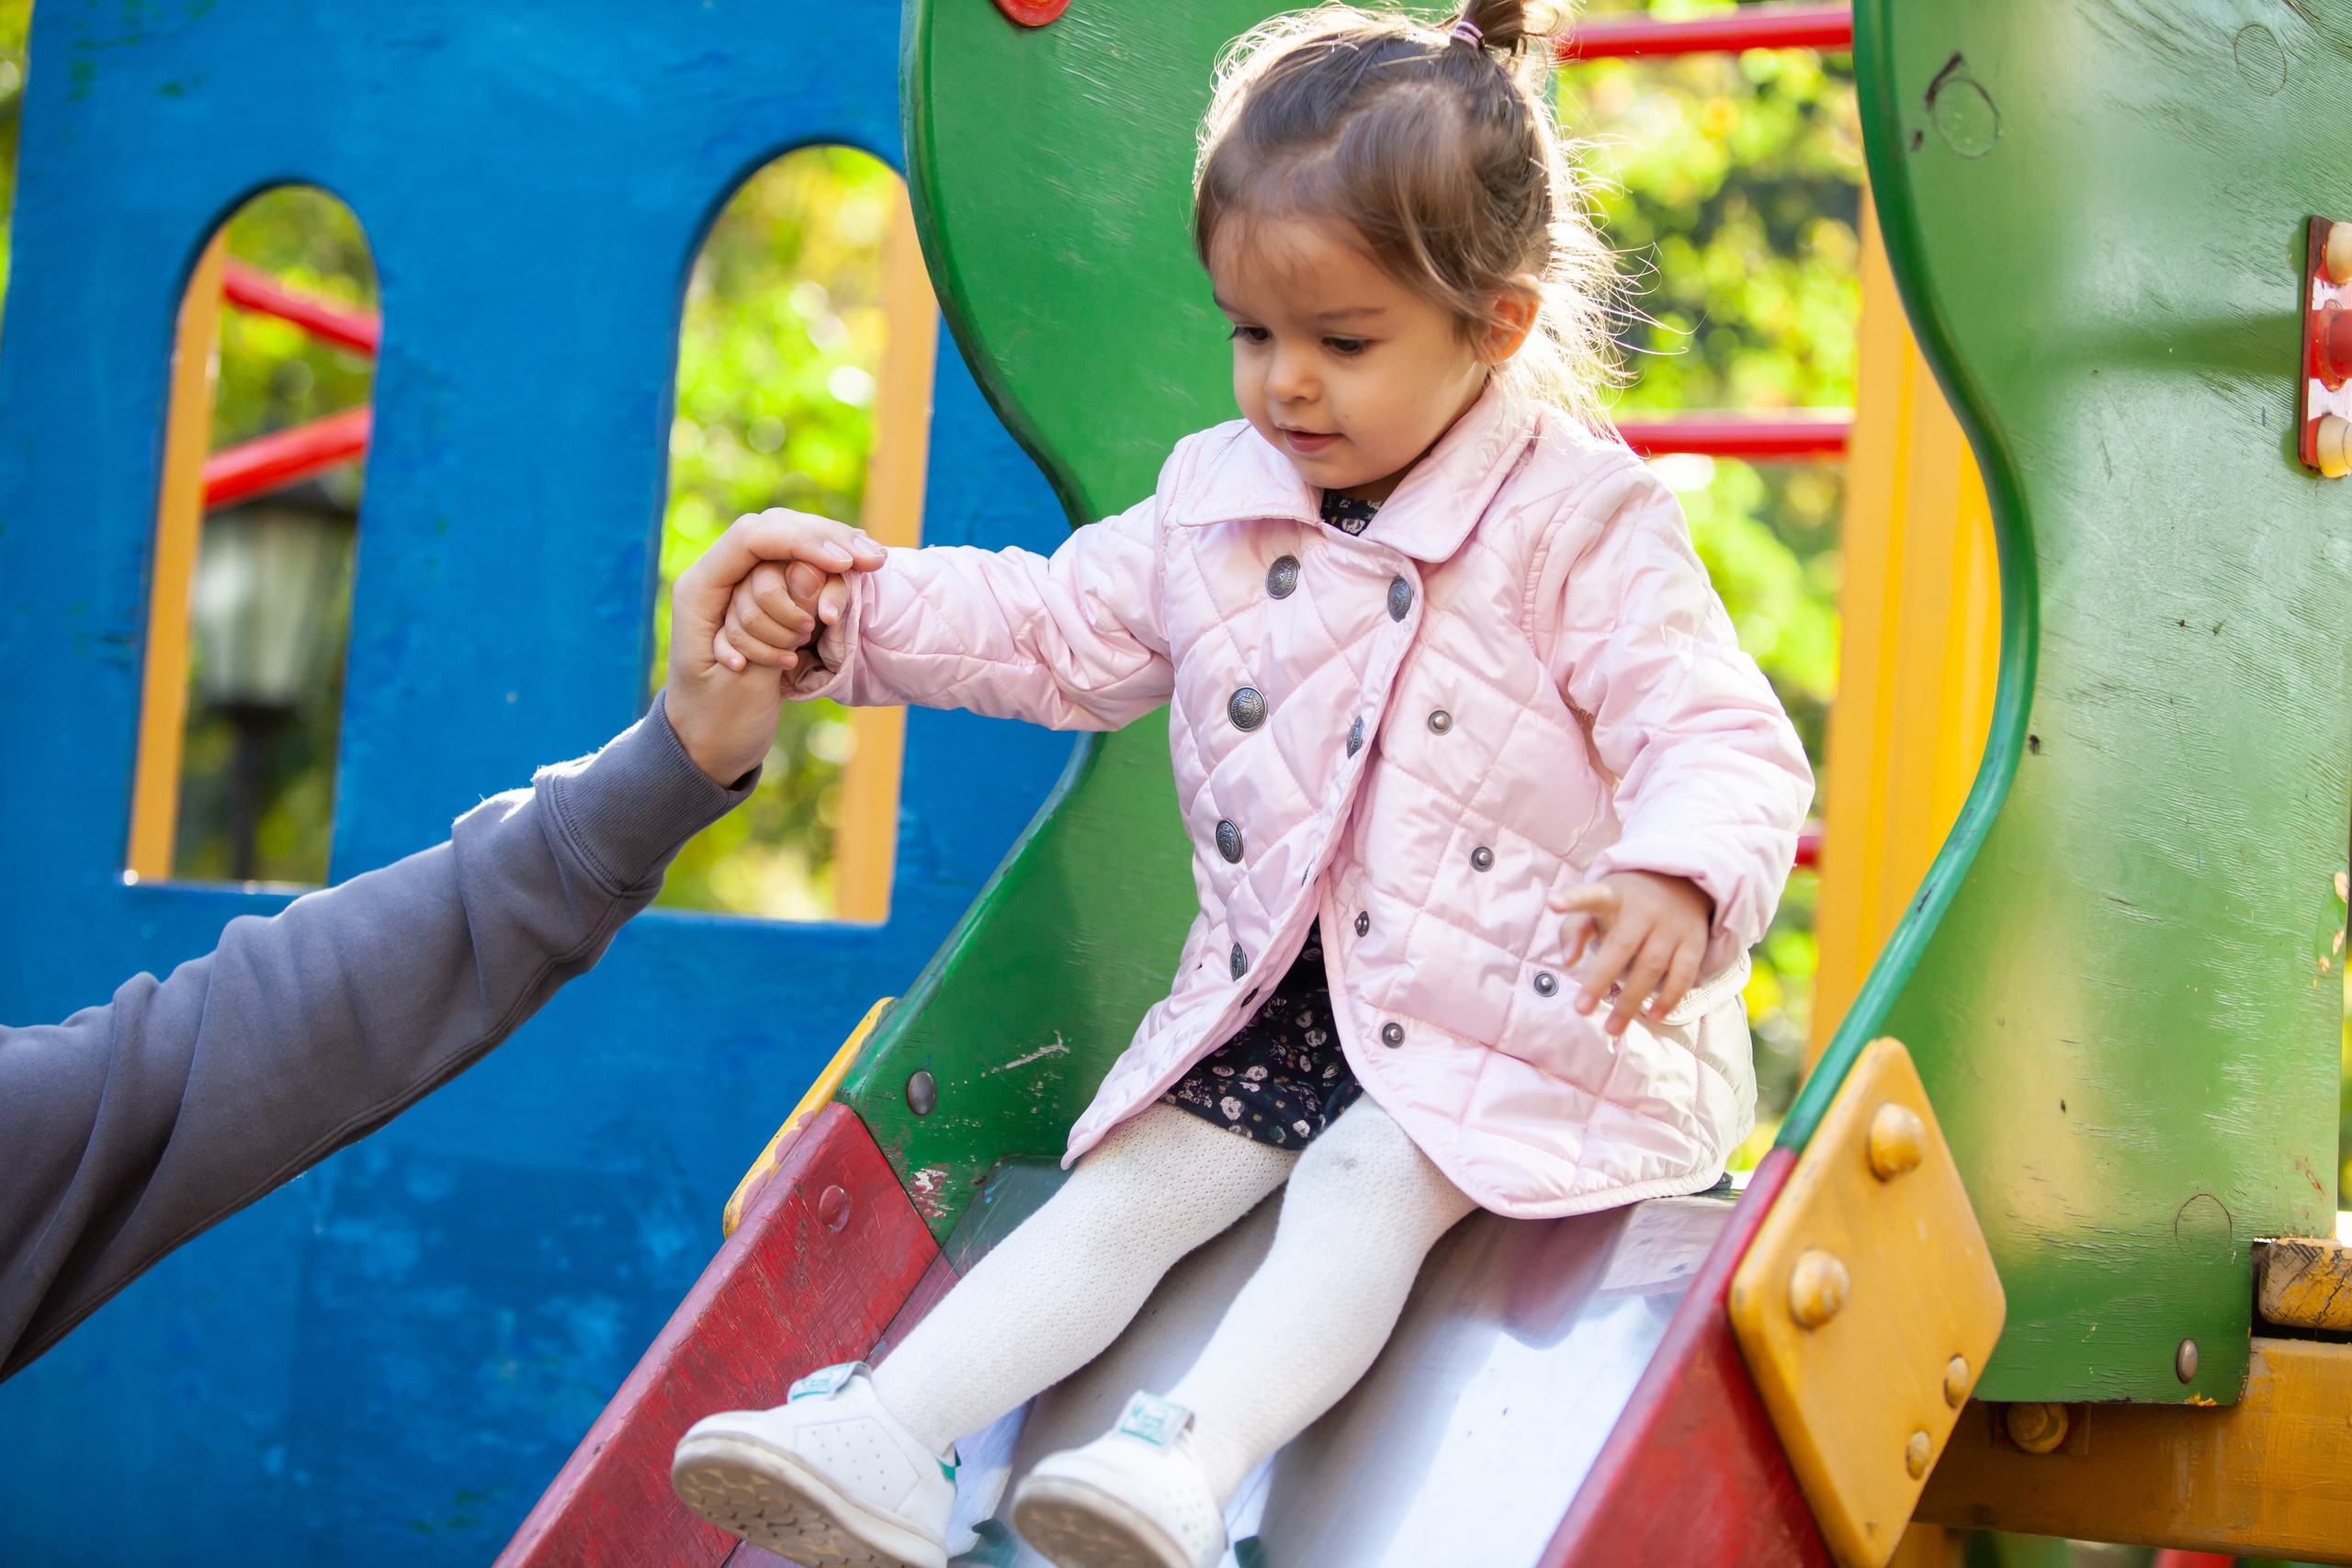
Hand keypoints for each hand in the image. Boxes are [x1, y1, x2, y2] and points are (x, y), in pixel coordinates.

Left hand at [663, 509, 884, 784]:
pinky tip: (862, 568)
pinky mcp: (767, 594)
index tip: (844, 564)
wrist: (709, 745)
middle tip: (874, 560)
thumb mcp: (744, 683)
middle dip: (826, 539)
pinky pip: (801, 565)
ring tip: (873, 564)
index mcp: (700, 591)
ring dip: (833, 551)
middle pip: (777, 529)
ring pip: (793, 541)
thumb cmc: (718, 723)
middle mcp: (720, 576)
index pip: (751, 539)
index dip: (801, 542)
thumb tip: (810, 572)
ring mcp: (744, 583)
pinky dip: (832, 569)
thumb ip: (774, 626)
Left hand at [1547, 871, 1713, 1036]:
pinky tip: (1653, 1015)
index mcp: (1614, 896)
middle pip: (1621, 947)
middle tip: (1581, 1010)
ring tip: (1613, 1028)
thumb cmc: (1627, 905)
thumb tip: (1568, 961)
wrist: (1684, 885)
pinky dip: (1669, 998)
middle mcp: (1645, 909)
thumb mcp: (1599, 907)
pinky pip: (1682, 974)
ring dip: (1631, 1001)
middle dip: (1600, 980)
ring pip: (1651, 967)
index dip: (1573, 899)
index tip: (1553, 903)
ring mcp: (1672, 925)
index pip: (1592, 894)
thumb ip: (1575, 930)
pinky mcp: (1694, 942)